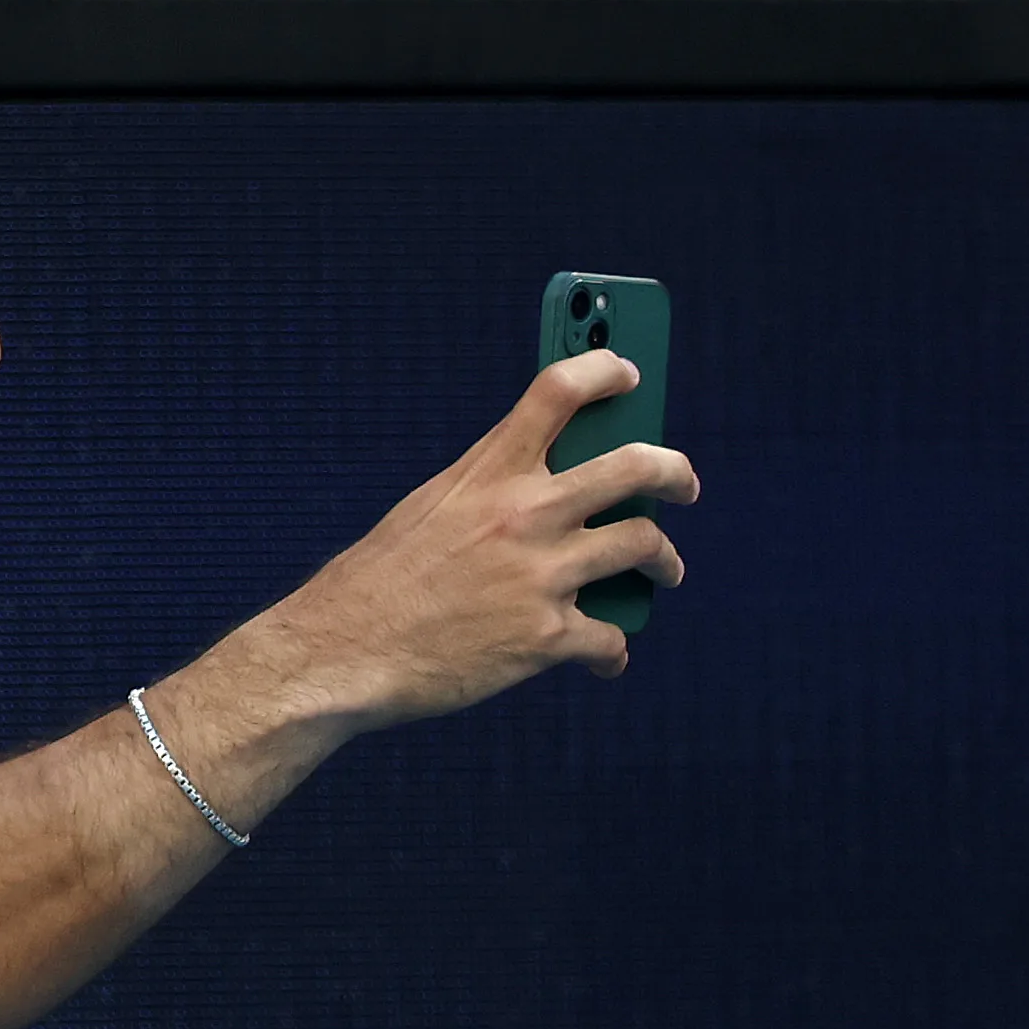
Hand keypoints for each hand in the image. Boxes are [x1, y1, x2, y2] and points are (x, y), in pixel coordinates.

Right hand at [251, 349, 692, 721]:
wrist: (344, 653)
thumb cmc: (379, 582)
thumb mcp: (429, 509)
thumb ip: (489, 492)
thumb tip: (551, 492)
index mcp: (487, 473)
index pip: (557, 392)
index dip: (602, 371)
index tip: (625, 372)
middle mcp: (524, 514)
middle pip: (635, 465)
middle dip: (675, 472)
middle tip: (684, 485)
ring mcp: (542, 576)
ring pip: (645, 547)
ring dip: (665, 563)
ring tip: (665, 573)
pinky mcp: (549, 638)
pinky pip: (613, 638)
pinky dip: (613, 650)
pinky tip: (603, 657)